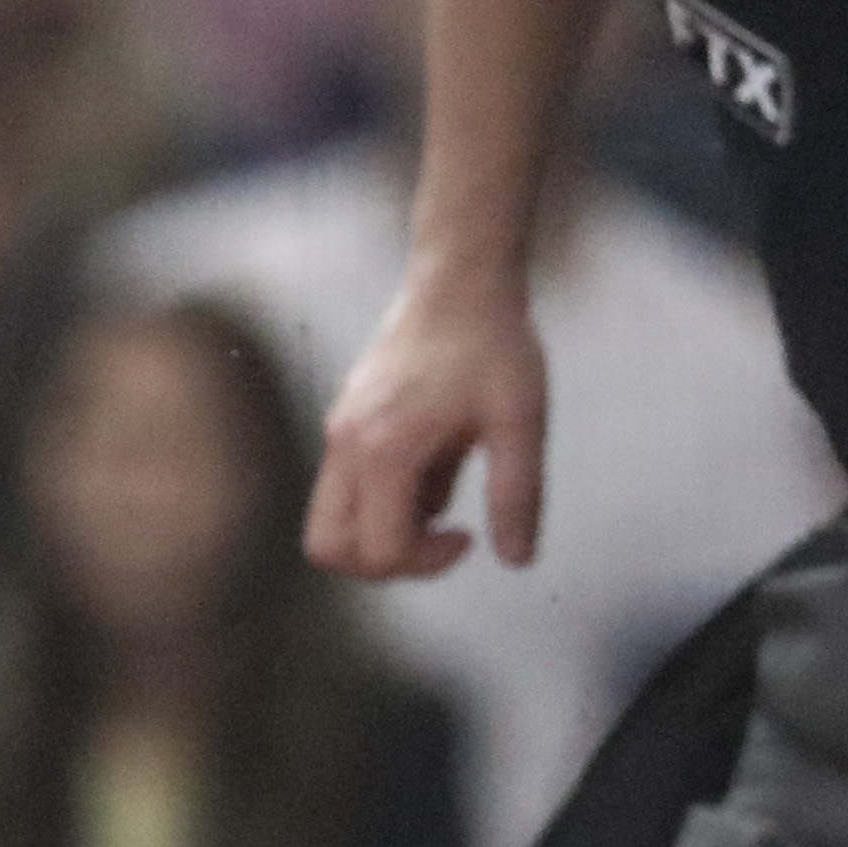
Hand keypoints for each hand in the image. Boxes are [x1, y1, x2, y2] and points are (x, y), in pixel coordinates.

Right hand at [312, 270, 549, 579]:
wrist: (457, 283)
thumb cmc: (494, 346)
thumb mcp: (520, 422)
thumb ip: (517, 495)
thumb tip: (518, 560)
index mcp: (387, 450)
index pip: (380, 549)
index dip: (426, 562)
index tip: (468, 537)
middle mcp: (346, 448)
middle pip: (329, 549)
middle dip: (384, 563)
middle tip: (439, 539)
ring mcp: (336, 437)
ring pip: (327, 526)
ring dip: (377, 536)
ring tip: (436, 506)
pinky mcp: (340, 427)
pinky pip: (341, 493)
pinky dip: (377, 506)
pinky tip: (430, 473)